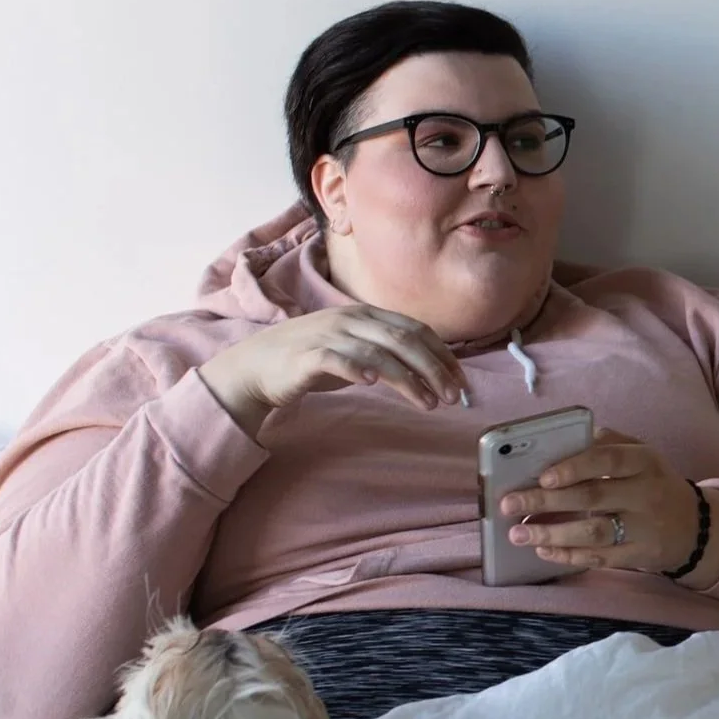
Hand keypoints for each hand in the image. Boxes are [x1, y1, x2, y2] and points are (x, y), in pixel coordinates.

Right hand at [198, 305, 465, 435]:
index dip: (442, 354)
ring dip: (408, 379)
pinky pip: (335, 359)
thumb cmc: (311, 360)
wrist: (256, 366)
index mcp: (366, 315)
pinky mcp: (306, 356)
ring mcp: (327, 335)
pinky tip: (373, 384)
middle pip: (403, 340)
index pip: (415, 329)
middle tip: (453, 396)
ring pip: (377, 353)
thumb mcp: (356, 350)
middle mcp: (350, 319)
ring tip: (428, 403)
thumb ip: (389, 354)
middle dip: (434, 368)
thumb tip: (432, 372)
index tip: (461, 380)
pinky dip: (356, 368)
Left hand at [497, 429, 718, 584]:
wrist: (697, 527)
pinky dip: (569, 556)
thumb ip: (608, 444)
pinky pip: (600, 559)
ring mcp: (644, 528)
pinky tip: (544, 551)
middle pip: (592, 497)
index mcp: (644, 462)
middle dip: (546, 502)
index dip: (574, 467)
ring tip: (517, 534)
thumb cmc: (654, 484)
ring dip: (552, 534)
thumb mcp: (642, 456)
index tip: (542, 476)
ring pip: (593, 533)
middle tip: (509, 504)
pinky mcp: (640, 556)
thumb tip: (562, 440)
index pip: (608, 460)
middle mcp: (647, 494)